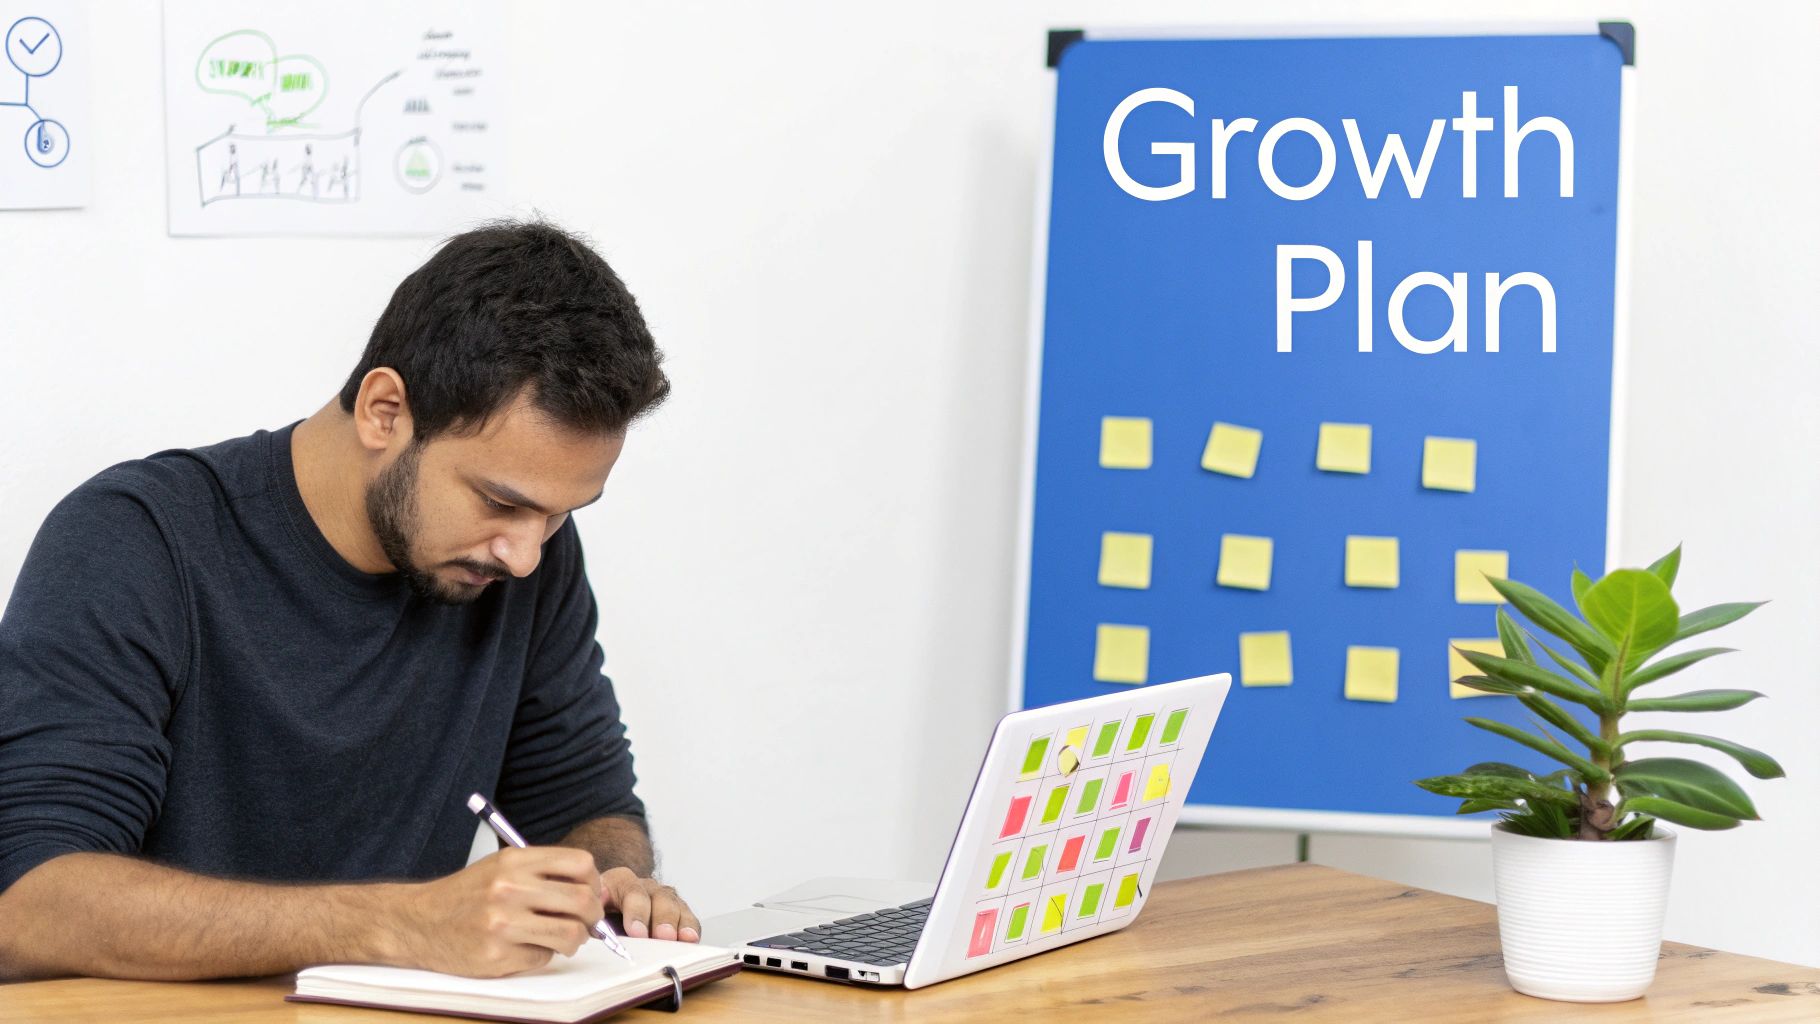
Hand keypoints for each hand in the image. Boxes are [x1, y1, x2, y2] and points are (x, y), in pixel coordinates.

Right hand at [389, 847, 605, 976]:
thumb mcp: (501, 867)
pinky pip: (543, 957)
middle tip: (586, 923)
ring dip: (574, 940)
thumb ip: (543, 873)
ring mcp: (503, 923)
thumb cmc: (466, 895)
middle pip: (583, 900)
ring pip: (570, 934)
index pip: (580, 863)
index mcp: (514, 861)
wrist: (418, 922)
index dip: (594, 881)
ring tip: (563, 939)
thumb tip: (594, 891)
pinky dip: (542, 955)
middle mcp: (509, 888)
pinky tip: (526, 947)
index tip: (590, 893)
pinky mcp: (497, 954)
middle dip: (592, 916)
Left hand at [599, 867, 699, 941]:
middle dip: (661, 917)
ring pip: (674, 904)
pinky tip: (691, 939)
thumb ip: (590, 923)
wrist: (606, 918)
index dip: (635, 910)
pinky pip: (687, 917)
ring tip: (680, 939)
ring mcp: (662, 897)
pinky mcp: (677, 913)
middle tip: (663, 936)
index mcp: (617, 882)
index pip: (630, 890)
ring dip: (677, 923)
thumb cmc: (595, 921)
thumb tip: (592, 933)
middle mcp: (643, 886)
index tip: (636, 932)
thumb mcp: (587, 919)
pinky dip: (690, 928)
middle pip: (657, 896)